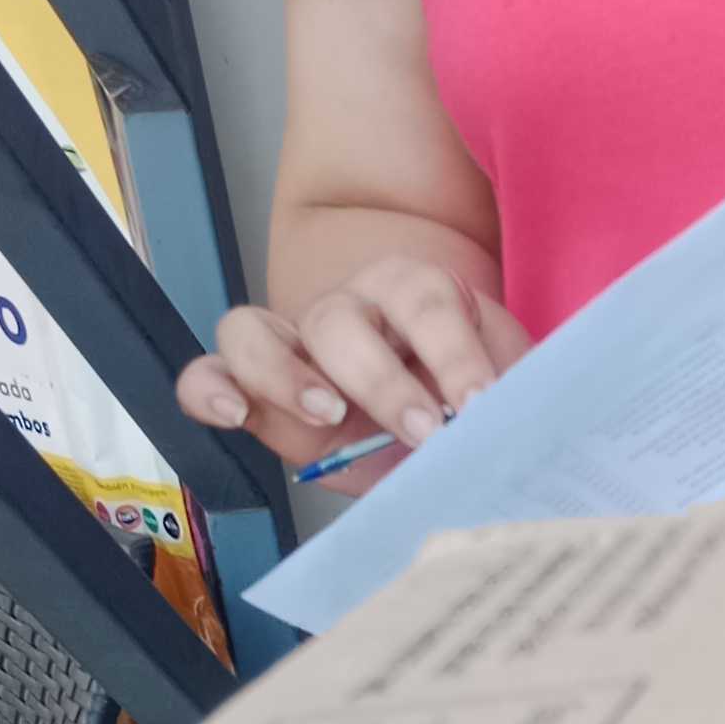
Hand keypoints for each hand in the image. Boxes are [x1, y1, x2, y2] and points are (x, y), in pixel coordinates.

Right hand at [177, 252, 529, 477]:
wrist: (433, 413)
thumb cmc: (465, 396)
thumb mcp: (501, 389)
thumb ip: (507, 399)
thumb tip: (516, 426)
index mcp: (414, 294)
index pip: (425, 300)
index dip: (453, 350)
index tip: (481, 403)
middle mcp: (345, 310)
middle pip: (338, 319)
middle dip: (381, 378)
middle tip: (423, 430)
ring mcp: (290, 345)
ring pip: (255, 331)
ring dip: (285, 376)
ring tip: (328, 417)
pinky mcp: (254, 389)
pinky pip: (208, 371)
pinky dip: (209, 388)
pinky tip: (234, 413)